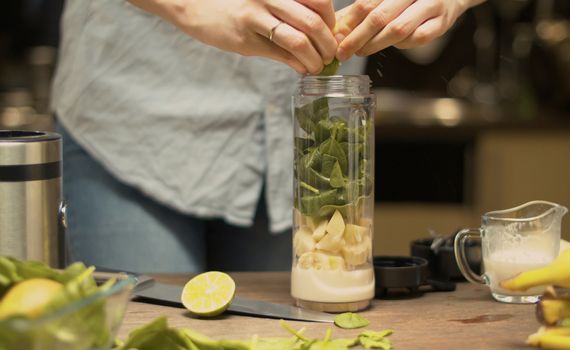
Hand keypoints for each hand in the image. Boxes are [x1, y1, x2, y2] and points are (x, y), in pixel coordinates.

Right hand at [129, 0, 337, 73]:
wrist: (199, 8)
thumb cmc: (240, 6)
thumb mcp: (268, 2)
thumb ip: (293, 14)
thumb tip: (321, 38)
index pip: (321, 3)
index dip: (332, 23)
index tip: (332, 37)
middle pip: (314, 22)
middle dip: (328, 45)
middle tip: (329, 56)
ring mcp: (257, 18)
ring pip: (299, 40)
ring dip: (314, 59)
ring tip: (316, 66)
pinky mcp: (246, 39)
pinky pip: (280, 54)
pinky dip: (298, 65)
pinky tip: (301, 69)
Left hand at [334, 0, 484, 60]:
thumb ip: (362, 10)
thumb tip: (336, 30)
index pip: (366, 3)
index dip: (349, 23)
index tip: (336, 39)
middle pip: (379, 17)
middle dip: (357, 38)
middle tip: (343, 52)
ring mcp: (430, 5)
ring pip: (398, 29)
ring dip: (375, 44)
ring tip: (360, 51)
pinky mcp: (442, 22)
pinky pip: (417, 38)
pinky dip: (402, 45)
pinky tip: (391, 45)